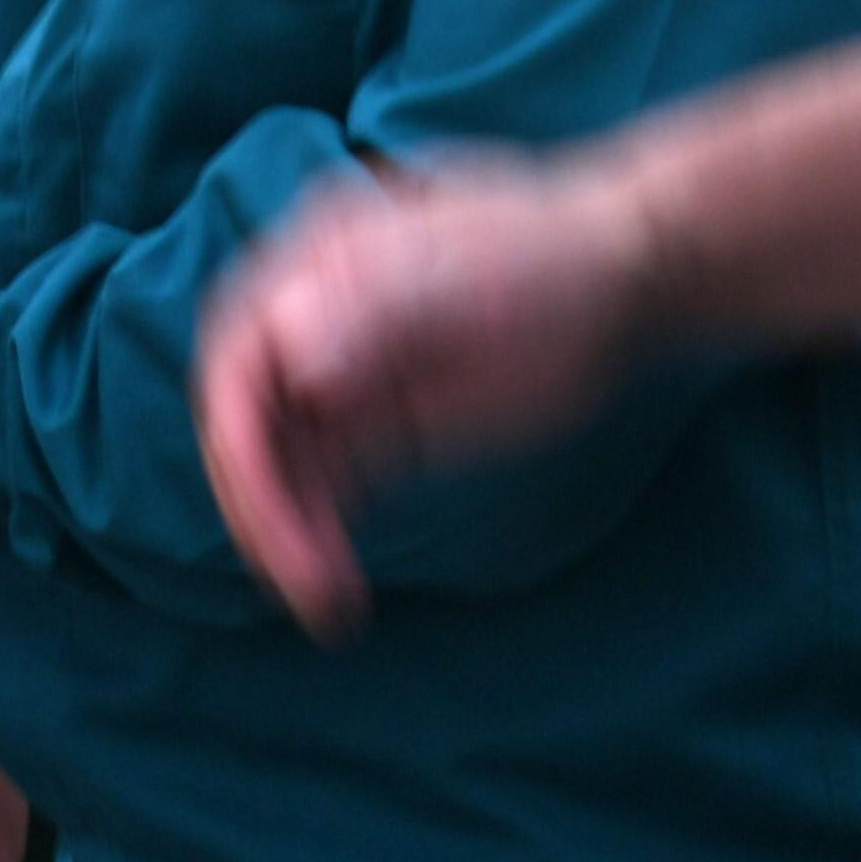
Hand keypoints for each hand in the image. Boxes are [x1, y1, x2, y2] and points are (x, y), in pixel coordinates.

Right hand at [189, 152, 664, 640]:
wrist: (621, 279)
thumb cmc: (549, 256)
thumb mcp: (467, 274)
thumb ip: (377, 310)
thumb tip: (296, 363)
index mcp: (314, 263)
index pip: (239, 356)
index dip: (240, 437)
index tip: (272, 509)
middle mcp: (310, 318)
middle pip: (245, 419)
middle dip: (259, 503)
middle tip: (297, 581)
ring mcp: (343, 375)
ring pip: (279, 464)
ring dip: (286, 534)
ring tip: (326, 605)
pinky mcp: (377, 423)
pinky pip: (323, 487)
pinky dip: (317, 537)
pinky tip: (336, 589)